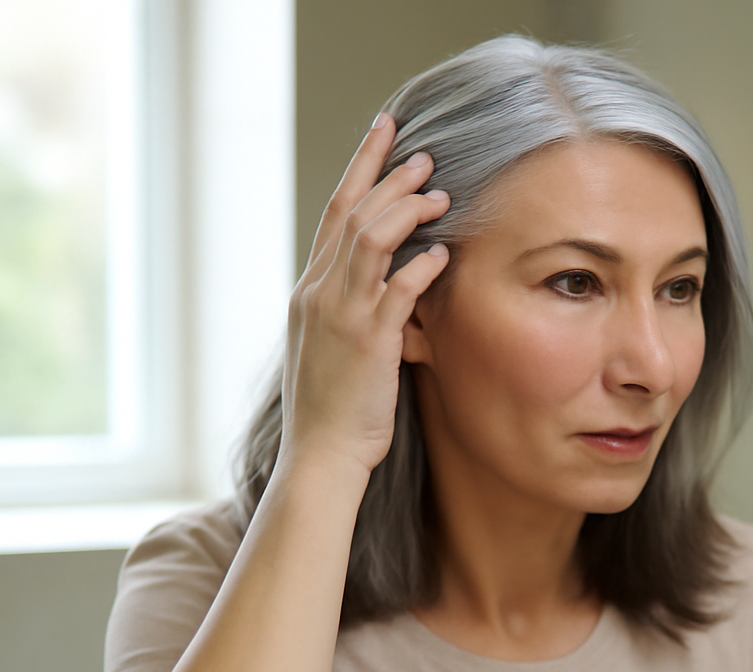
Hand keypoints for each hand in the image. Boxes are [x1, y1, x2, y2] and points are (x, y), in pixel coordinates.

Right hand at [281, 112, 450, 475]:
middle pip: (352, 215)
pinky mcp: (368, 344)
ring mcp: (341, 317)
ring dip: (406, 213)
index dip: (360, 169)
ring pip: (369, 243)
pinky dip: (417, 269)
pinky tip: (442, 254)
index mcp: (311, 291)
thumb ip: (354, 309)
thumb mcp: (335, 347)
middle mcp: (319, 294)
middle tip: (424, 153)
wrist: (320, 455)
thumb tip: (385, 283)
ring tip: (440, 195)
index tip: (383, 134)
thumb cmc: (333, 408)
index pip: (335, 214)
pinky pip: (393, 294)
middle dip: (388, 177)